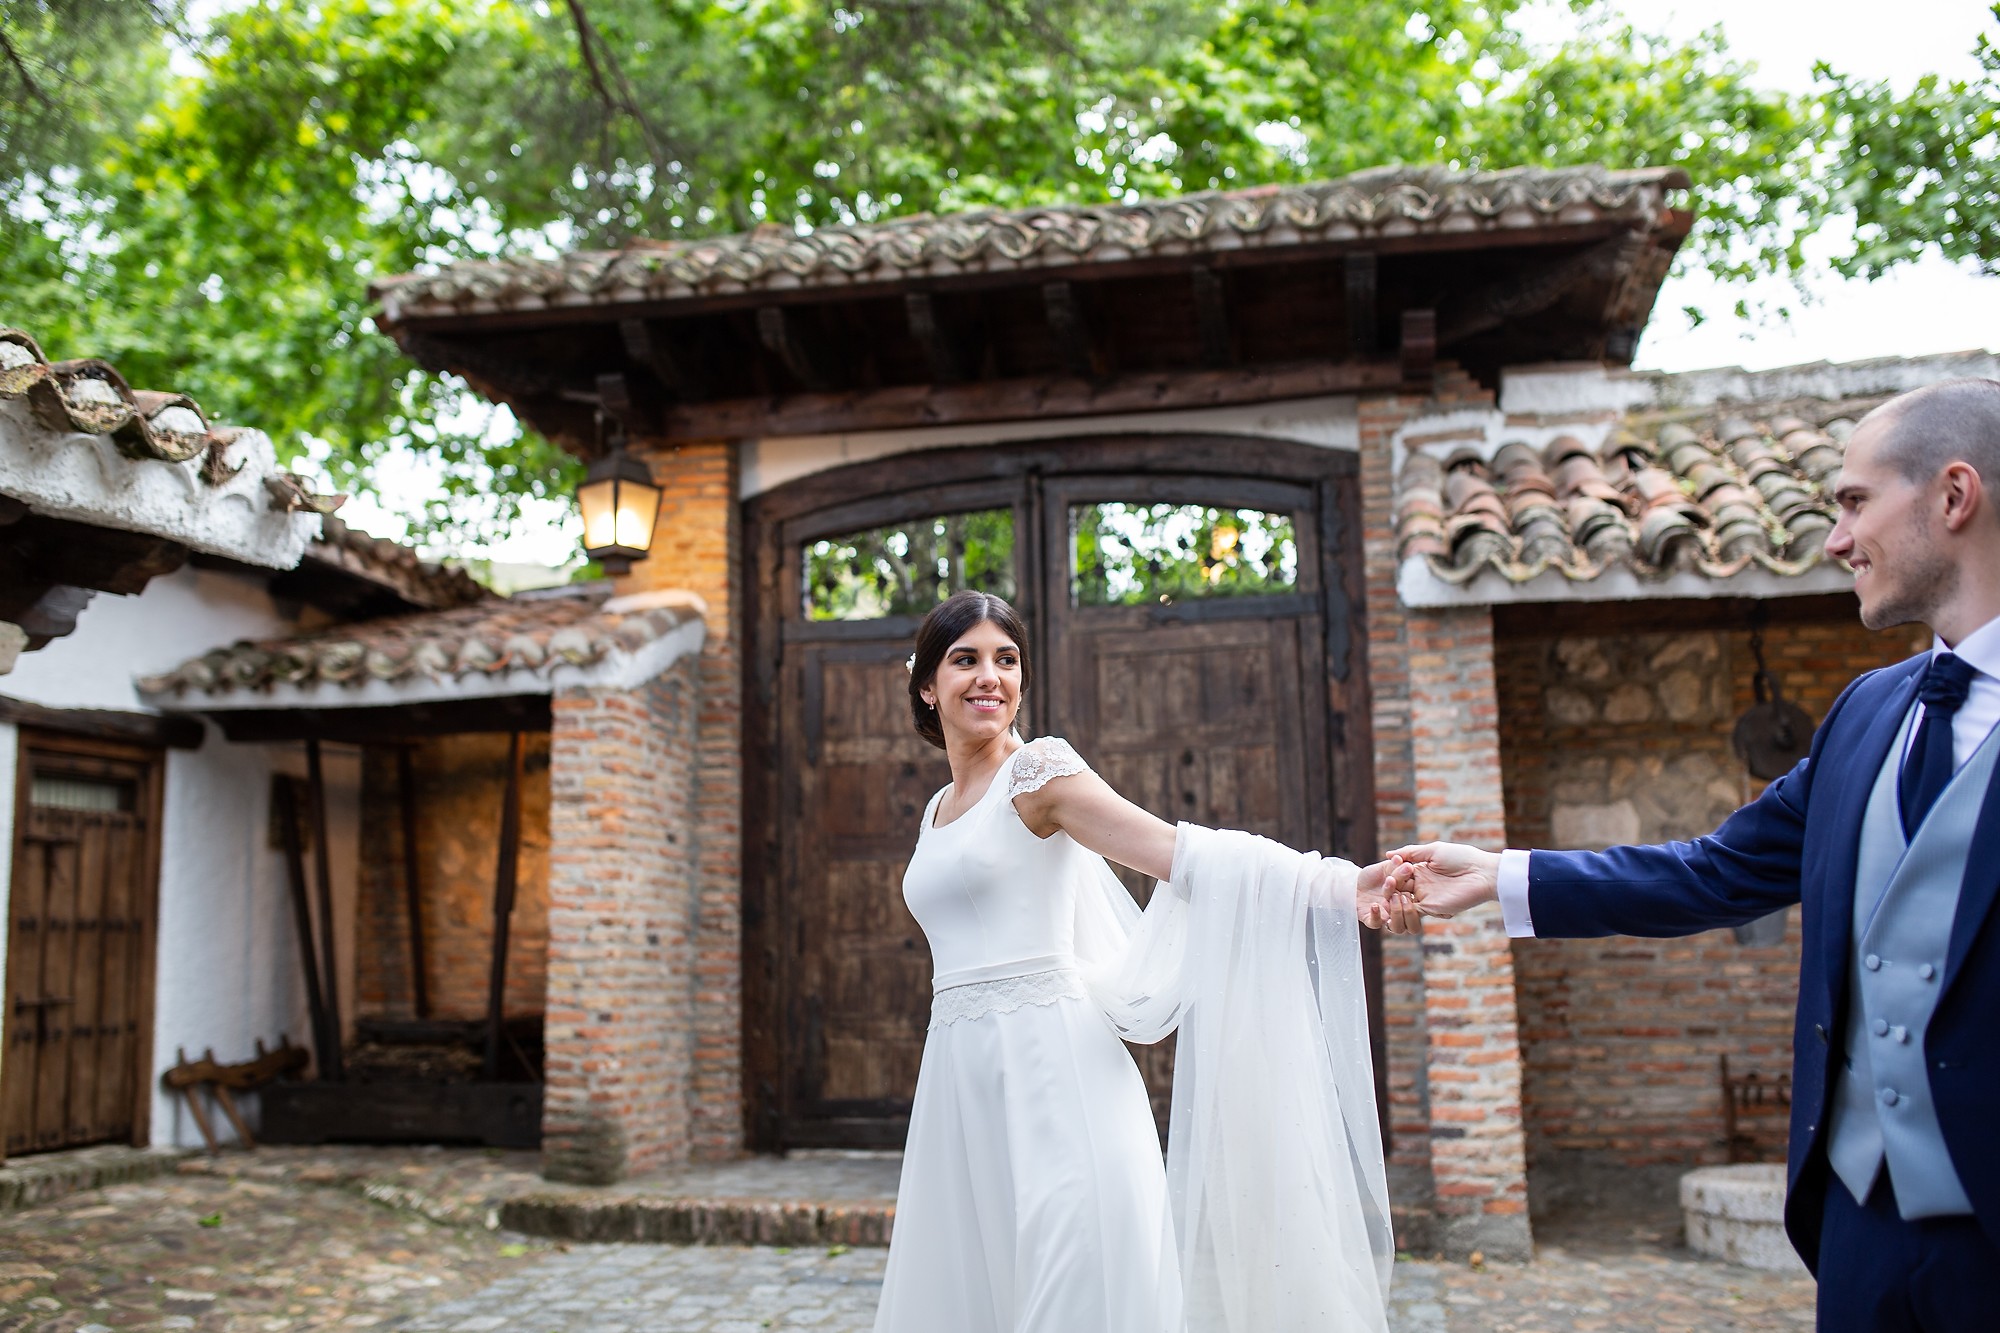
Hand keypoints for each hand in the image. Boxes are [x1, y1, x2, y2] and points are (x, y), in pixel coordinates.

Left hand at [1355, 858, 1423, 933]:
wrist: (1353, 881)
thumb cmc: (1373, 875)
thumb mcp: (1385, 867)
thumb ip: (1395, 866)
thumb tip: (1403, 861)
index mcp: (1408, 899)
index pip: (1420, 904)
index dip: (1418, 897)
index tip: (1411, 884)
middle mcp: (1400, 911)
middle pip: (1414, 922)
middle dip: (1409, 909)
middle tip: (1400, 894)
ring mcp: (1386, 916)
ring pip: (1399, 928)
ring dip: (1396, 913)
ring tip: (1389, 898)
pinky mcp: (1371, 920)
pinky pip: (1376, 924)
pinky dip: (1376, 915)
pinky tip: (1374, 905)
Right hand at [1384, 842, 1502, 918]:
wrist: (1482, 874)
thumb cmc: (1461, 858)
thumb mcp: (1433, 850)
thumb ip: (1410, 852)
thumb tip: (1388, 854)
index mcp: (1420, 870)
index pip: (1398, 873)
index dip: (1391, 871)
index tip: (1389, 866)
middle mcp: (1421, 885)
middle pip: (1397, 887)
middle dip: (1390, 885)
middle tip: (1389, 881)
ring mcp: (1426, 897)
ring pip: (1401, 901)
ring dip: (1394, 897)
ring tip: (1393, 892)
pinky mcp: (1431, 909)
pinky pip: (1412, 912)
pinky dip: (1403, 909)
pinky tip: (1398, 901)